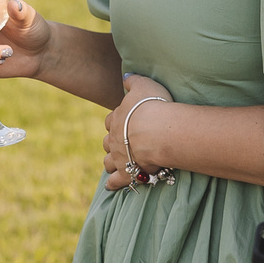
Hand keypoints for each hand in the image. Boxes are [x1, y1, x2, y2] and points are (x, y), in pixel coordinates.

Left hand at [104, 75, 172, 190]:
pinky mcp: (126, 172)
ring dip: (110, 162)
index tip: (121, 123)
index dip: (115, 122)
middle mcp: (114, 138)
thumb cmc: (152, 106)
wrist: (156, 131)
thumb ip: (133, 81)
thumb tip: (125, 77)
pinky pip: (116, 180)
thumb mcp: (144, 85)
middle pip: (107, 141)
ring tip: (115, 163)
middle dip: (111, 143)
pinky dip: (112, 183)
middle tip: (118, 144)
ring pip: (108, 161)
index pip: (110, 120)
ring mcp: (118, 156)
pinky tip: (110, 186)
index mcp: (117, 118)